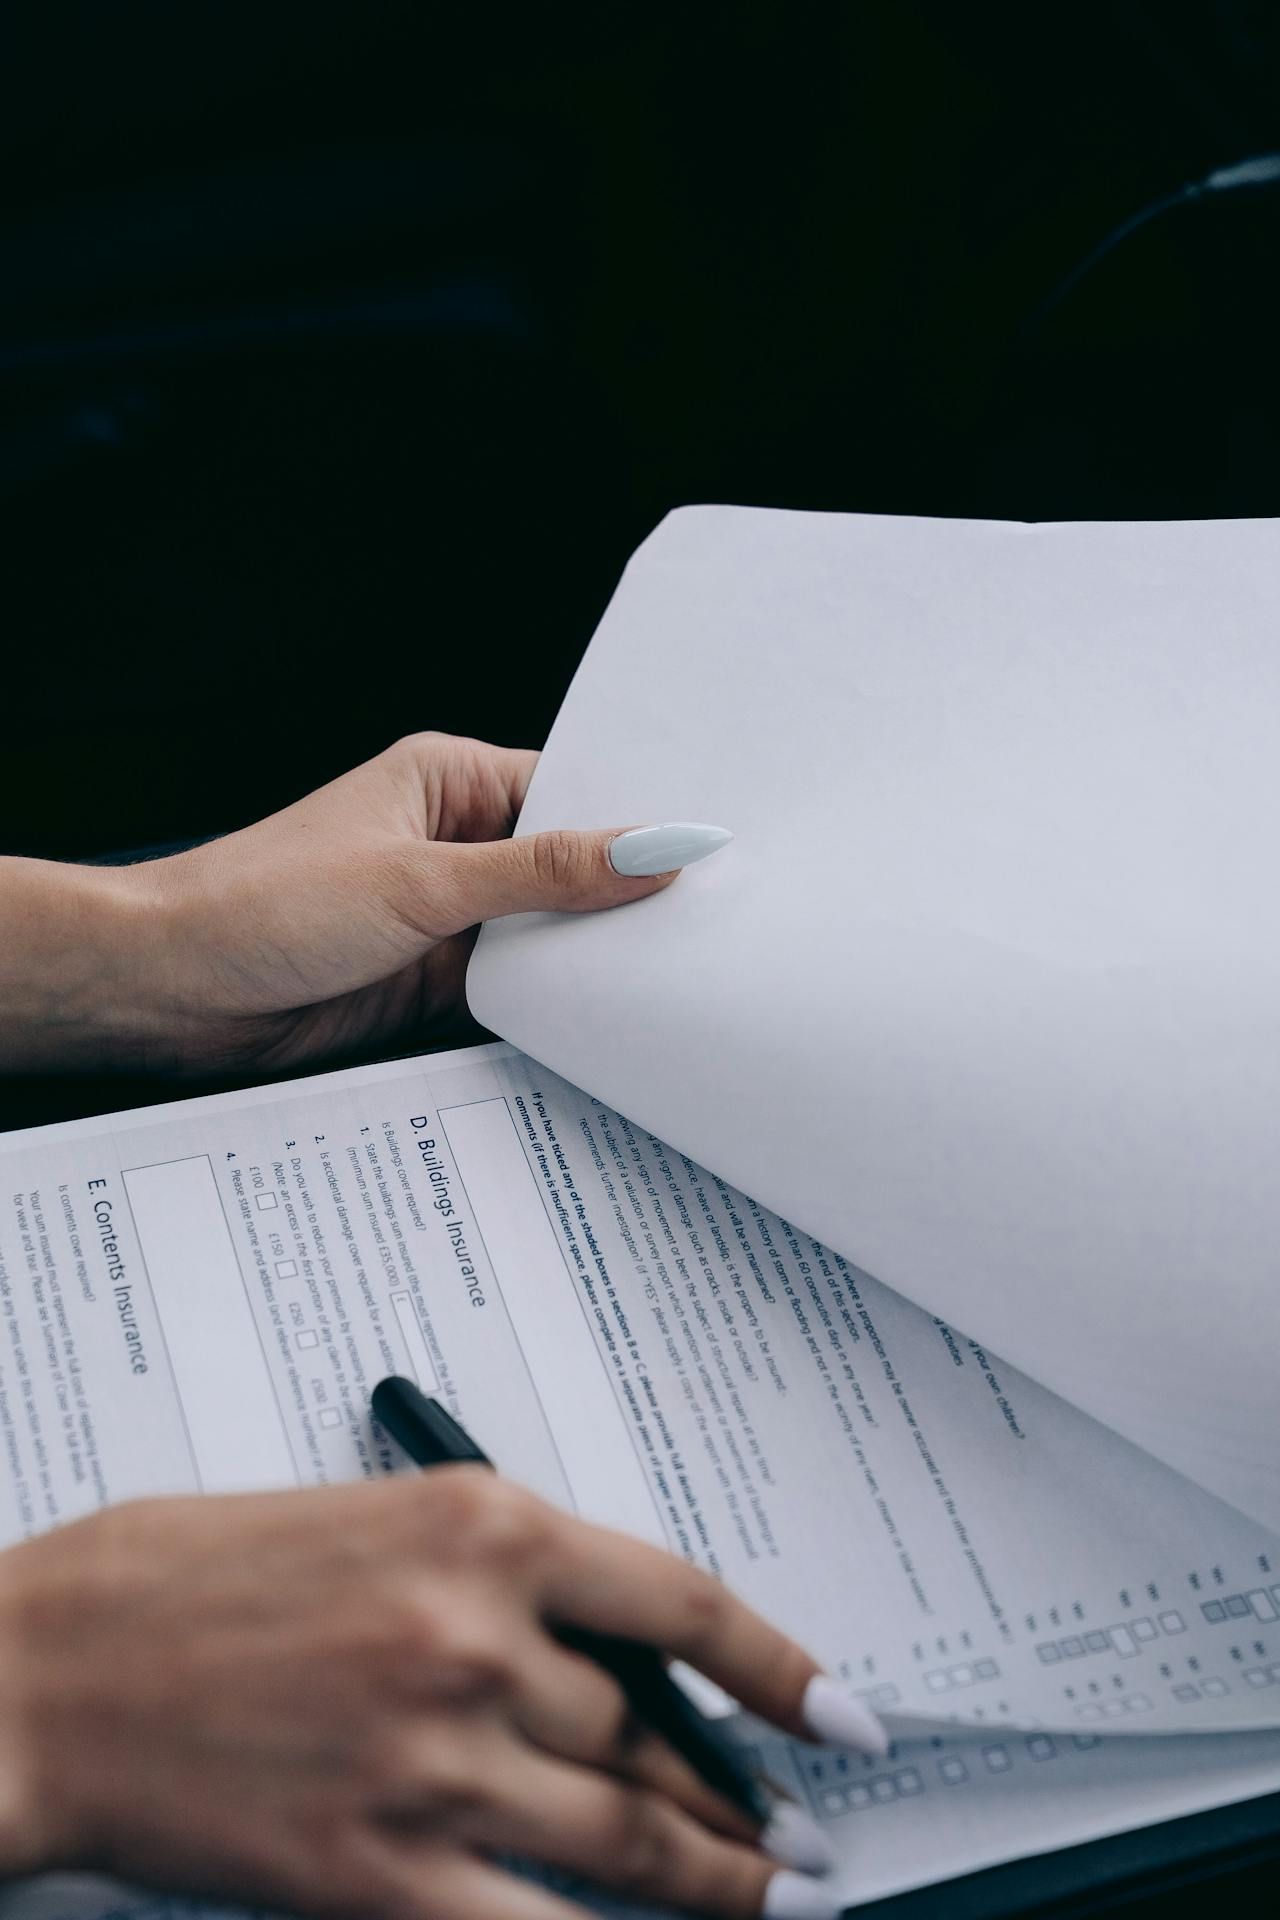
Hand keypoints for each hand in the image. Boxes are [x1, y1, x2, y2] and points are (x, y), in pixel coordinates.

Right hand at [0, 1474, 856, 1919]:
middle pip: (659, 1740)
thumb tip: (605, 1648)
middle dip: (741, 1794)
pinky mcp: (378, 1874)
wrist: (50, 1670)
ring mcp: (435, 1761)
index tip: (834, 1713)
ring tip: (772, 1895)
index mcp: (481, 1526)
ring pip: (626, 1839)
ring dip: (717, 1878)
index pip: (685, 1604)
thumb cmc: (186, 1578)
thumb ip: (499, 1573)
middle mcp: (477, 1638)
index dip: (783, 1668)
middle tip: (796, 1826)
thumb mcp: (369, 1516)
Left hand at [126, 731, 717, 1075]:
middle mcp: (452, 841)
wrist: (177, 990)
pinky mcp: (436, 978)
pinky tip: (608, 1012)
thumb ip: (545, 873)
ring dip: (591, 953)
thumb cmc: (268, 903)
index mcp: (447, 780)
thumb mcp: (423, 882)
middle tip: (711, 917)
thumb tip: (651, 848)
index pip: (569, 791)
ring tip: (675, 969)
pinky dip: (556, 1000)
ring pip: (547, 931)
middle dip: (624, 893)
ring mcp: (446, 914)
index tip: (710, 849)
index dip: (637, 821)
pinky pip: (519, 985)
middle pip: (567, 865)